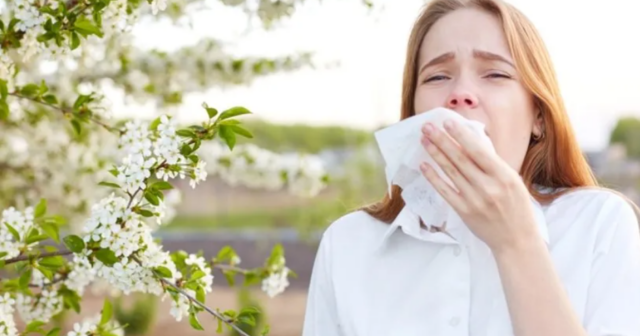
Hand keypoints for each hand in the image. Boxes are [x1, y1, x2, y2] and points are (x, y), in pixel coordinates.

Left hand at [419, 119, 539, 252]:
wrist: (516, 240)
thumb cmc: (516, 207)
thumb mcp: (513, 181)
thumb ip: (493, 164)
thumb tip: (471, 142)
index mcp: (504, 176)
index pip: (478, 151)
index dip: (461, 135)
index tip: (448, 122)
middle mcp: (489, 187)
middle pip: (460, 159)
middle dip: (442, 140)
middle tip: (428, 126)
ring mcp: (475, 200)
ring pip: (450, 172)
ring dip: (435, 154)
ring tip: (424, 140)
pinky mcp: (464, 211)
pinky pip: (445, 191)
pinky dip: (433, 177)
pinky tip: (424, 165)